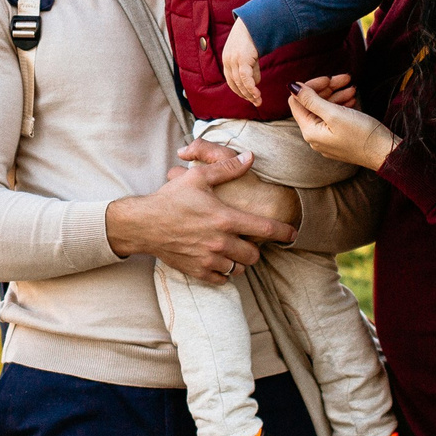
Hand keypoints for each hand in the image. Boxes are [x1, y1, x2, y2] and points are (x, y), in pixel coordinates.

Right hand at [105, 154, 296, 285]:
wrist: (143, 224)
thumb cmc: (171, 199)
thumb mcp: (198, 178)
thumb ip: (227, 168)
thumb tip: (249, 157)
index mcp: (225, 219)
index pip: (265, 229)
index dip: (284, 232)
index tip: (293, 234)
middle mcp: (220, 242)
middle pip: (254, 256)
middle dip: (255, 249)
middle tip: (248, 241)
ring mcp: (209, 259)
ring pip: (239, 269)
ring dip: (240, 262)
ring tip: (233, 251)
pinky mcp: (197, 270)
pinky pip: (222, 279)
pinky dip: (224, 272)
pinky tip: (219, 261)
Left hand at [221, 18, 263, 105]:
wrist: (256, 20)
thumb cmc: (254, 35)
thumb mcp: (250, 54)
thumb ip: (251, 68)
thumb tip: (255, 82)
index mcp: (227, 59)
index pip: (231, 80)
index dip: (239, 90)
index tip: (249, 97)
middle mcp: (227, 60)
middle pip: (234, 84)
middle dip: (245, 95)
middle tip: (256, 102)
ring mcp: (233, 59)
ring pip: (240, 83)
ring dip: (250, 93)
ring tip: (258, 100)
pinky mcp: (242, 59)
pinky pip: (245, 78)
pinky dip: (251, 88)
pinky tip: (257, 93)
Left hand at [287, 82, 399, 170]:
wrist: (385, 153)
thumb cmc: (361, 135)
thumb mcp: (334, 114)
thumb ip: (311, 100)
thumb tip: (291, 86)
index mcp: (309, 131)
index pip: (297, 101)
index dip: (310, 87)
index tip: (328, 79)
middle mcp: (314, 137)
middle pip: (311, 105)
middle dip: (327, 89)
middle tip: (345, 79)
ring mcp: (327, 139)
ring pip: (324, 110)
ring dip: (336, 95)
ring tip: (352, 88)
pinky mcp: (339, 139)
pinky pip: (333, 118)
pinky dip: (341, 106)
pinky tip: (352, 99)